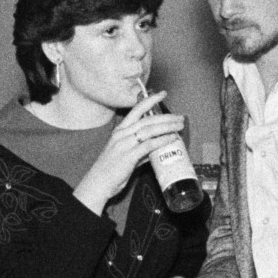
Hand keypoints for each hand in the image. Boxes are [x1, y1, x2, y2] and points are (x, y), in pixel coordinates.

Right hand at [72, 94, 186, 213]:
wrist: (98, 184)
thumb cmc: (110, 170)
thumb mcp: (125, 156)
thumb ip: (140, 151)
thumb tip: (155, 150)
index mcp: (119, 131)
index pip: (136, 110)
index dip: (150, 100)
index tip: (162, 94)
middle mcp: (121, 134)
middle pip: (147, 120)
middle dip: (166, 117)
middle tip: (180, 117)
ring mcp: (124, 144)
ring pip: (149, 130)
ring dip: (167, 127)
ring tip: (179, 126)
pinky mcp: (128, 156)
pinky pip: (149, 145)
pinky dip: (162, 140)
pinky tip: (172, 139)